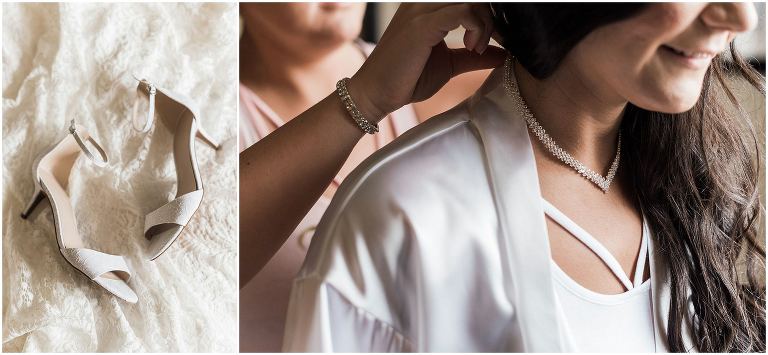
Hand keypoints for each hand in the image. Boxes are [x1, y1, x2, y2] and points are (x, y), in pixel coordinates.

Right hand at [348, 3, 506, 120]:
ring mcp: (421, 10)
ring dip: (485, 24)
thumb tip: (503, 55)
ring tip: (477, 47)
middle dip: (489, 16)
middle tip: (488, 42)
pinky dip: (477, 29)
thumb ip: (474, 55)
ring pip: (472, 1)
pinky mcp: (422, 25)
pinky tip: (473, 47)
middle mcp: (423, 2)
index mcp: (427, 6)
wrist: (376, 94)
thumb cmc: (407, 79)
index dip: (486, 13)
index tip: (492, 38)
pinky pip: (464, 12)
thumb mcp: (449, 63)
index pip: (467, 0)